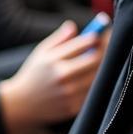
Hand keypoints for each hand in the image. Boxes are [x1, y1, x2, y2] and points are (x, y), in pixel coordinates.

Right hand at [0, 19, 107, 133]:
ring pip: (97, 77)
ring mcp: (68, 93)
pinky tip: (95, 75)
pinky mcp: (73, 107)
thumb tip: (74, 26)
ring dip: (104, 66)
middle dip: (106, 49)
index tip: (104, 29)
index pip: (84, 43)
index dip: (98, 34)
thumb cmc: (33, 74)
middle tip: (110, 42)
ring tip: (105, 58)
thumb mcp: (41, 52)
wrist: (21, 104)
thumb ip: (58, 39)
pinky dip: (96, 83)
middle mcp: (62, 76)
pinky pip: (92, 92)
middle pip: (95, 60)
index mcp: (53, 60)